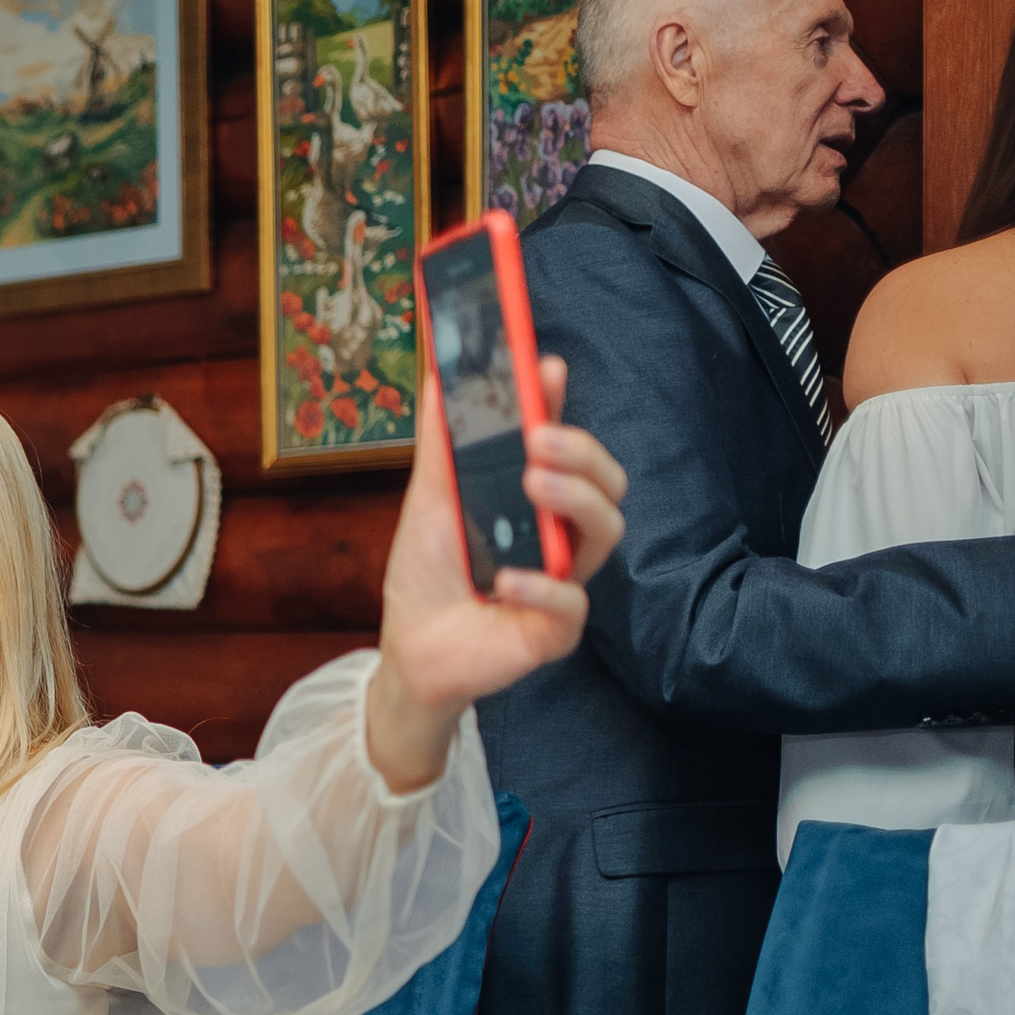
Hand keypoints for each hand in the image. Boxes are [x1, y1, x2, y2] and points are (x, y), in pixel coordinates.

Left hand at [368, 356, 627, 789]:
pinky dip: (542, 586)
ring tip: (533, 484)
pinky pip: (571, 603)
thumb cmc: (427, 574)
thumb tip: (440, 376)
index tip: (546, 365)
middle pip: (605, 481)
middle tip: (539, 439)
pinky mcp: (557, 628)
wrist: (410, 648)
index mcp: (534, 497)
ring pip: (605, 531)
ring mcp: (566, 577)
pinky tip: (504, 579)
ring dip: (575, 500)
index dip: (560, 404)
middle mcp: (561, 533)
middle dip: (581, 451)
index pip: (563, 443)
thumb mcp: (428, 501)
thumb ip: (441, 444)